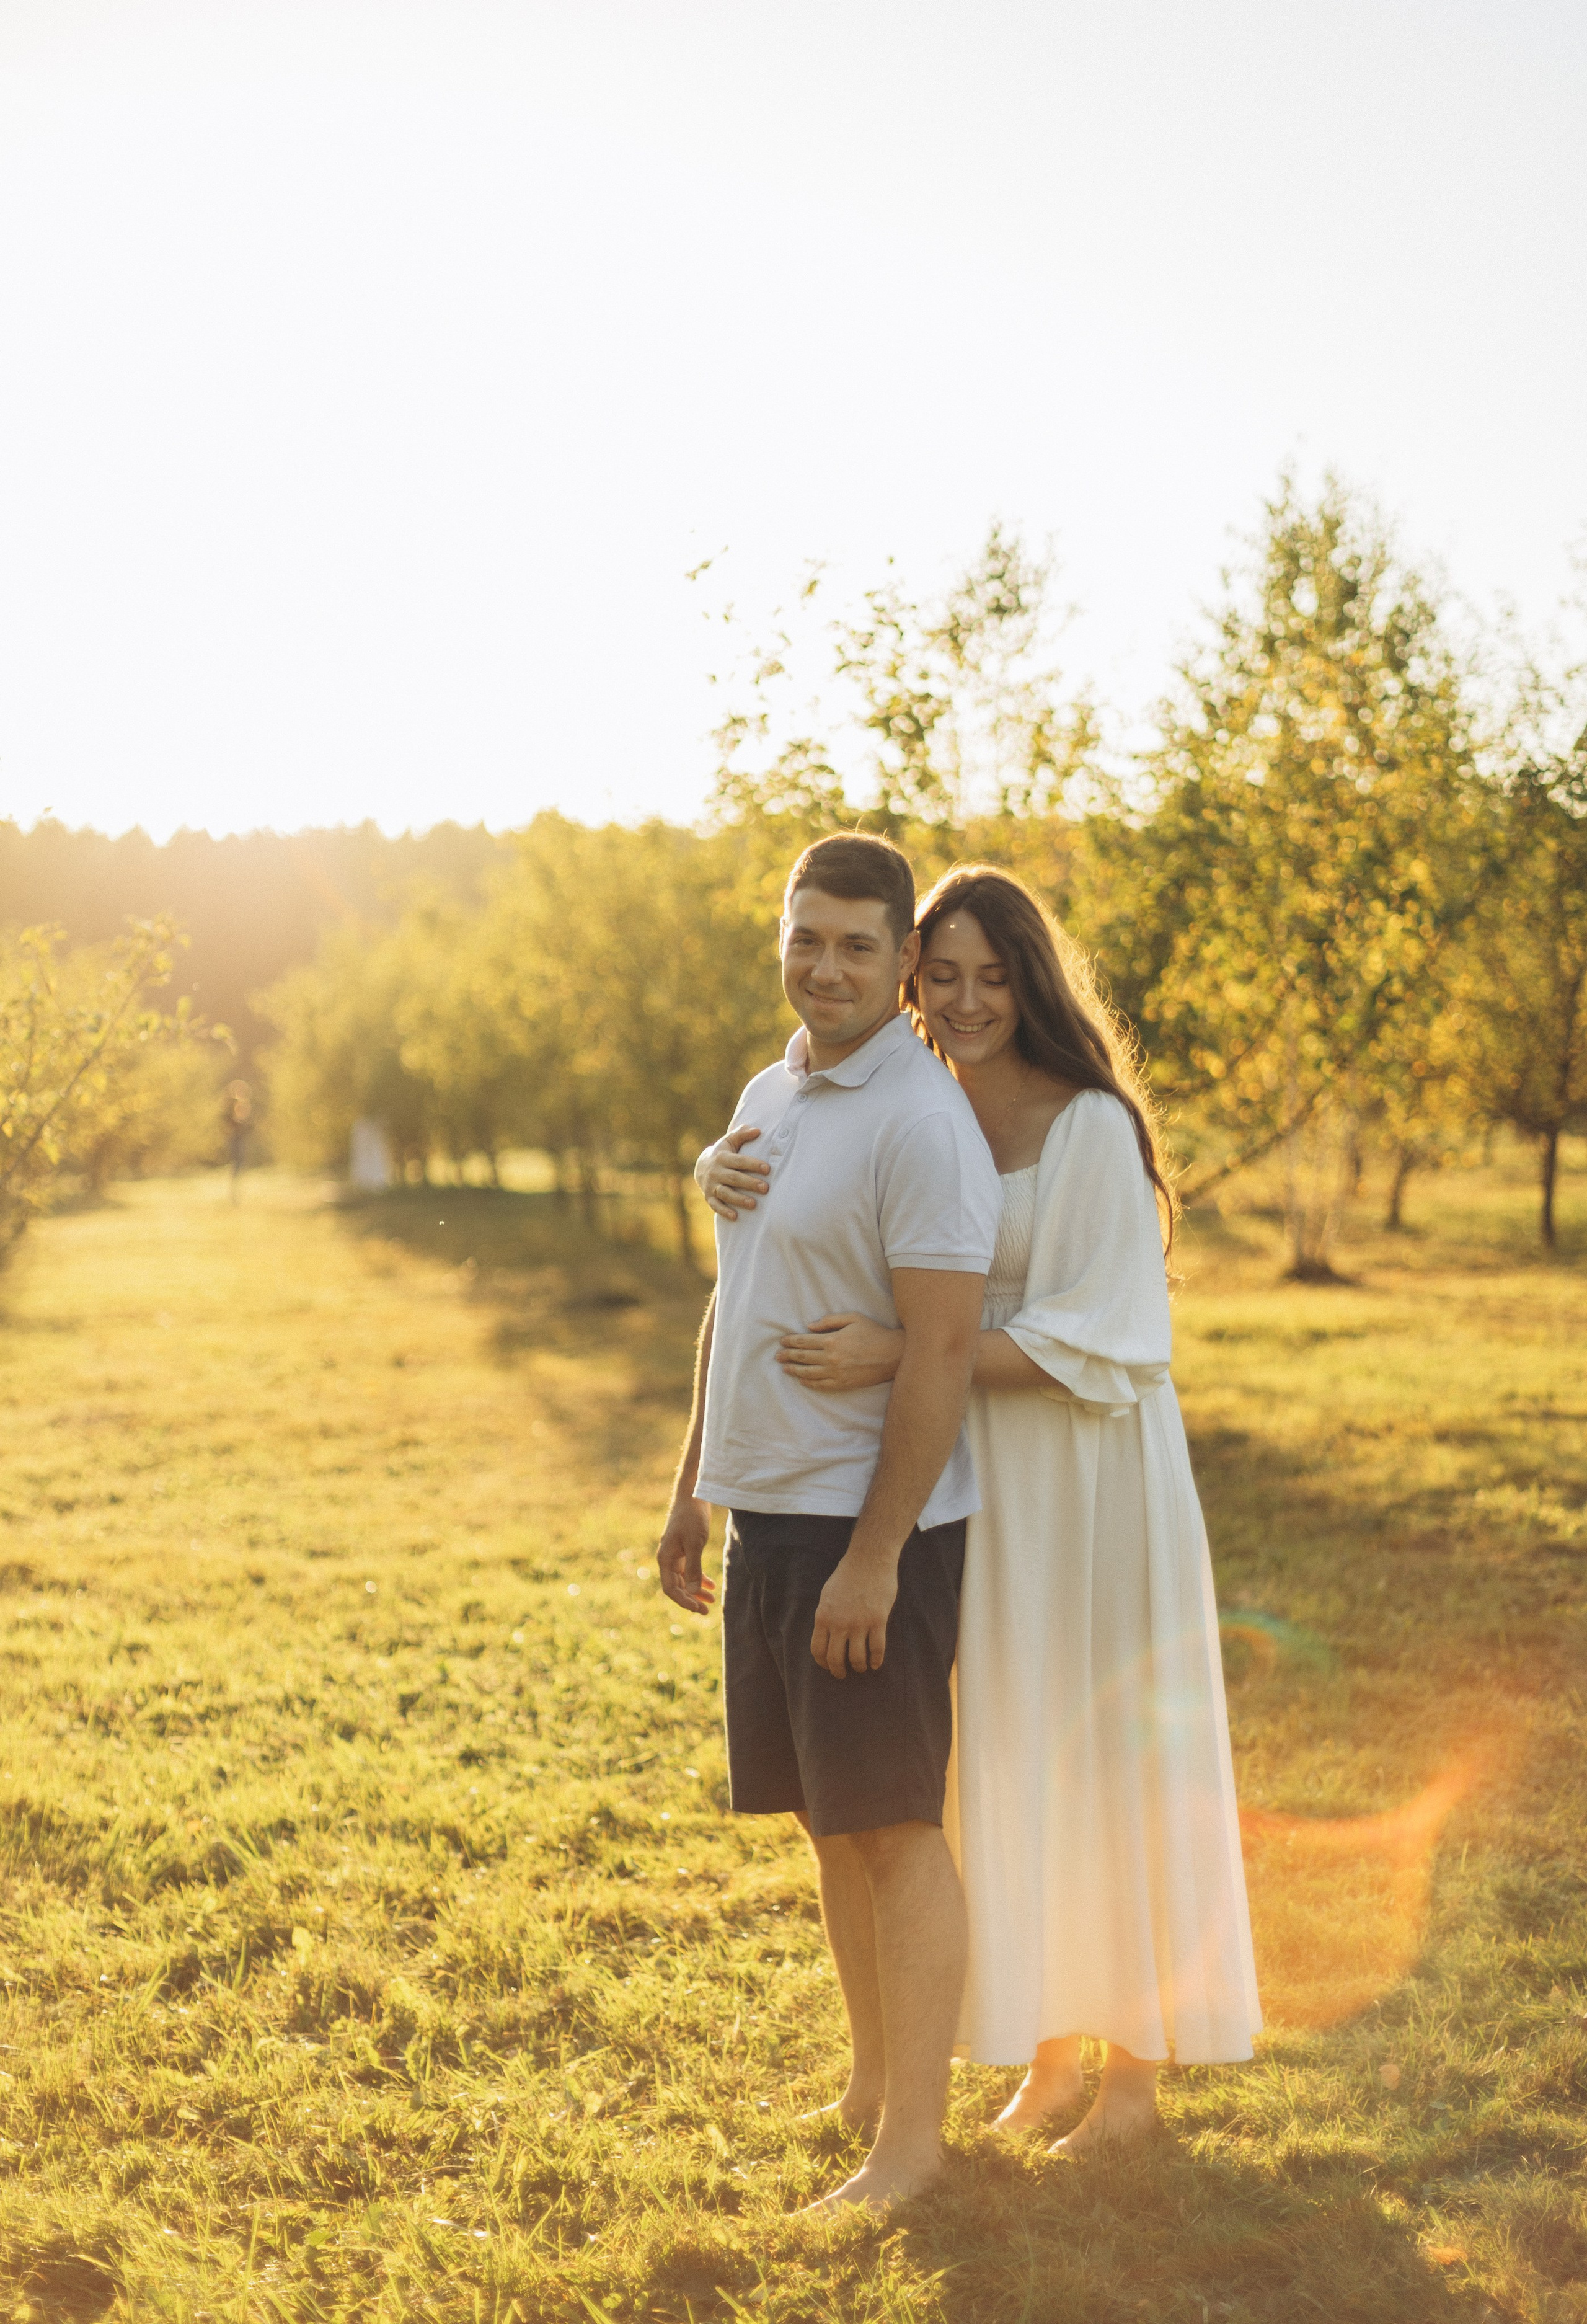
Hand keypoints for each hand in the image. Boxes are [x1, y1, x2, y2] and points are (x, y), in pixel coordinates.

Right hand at [656, 1497, 715, 1615]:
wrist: (692, 1496)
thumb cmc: (692, 1518)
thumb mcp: (695, 1543)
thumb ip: (694, 1567)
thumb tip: (694, 1591)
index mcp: (665, 1559)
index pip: (671, 1588)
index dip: (684, 1601)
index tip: (698, 1608)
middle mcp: (667, 1559)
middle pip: (677, 1586)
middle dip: (691, 1599)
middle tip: (707, 1610)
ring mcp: (675, 1555)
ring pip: (684, 1579)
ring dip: (696, 1590)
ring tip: (712, 1600)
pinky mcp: (683, 1550)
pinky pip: (689, 1569)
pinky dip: (699, 1578)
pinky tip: (711, 1585)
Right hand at [699, 1127, 770, 1220]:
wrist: (700, 1166)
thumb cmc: (722, 1152)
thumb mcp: (729, 1141)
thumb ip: (742, 1134)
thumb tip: (758, 1130)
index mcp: (722, 1158)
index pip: (739, 1161)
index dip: (753, 1164)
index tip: (767, 1169)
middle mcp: (716, 1172)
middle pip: (734, 1178)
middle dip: (750, 1183)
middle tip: (766, 1188)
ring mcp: (711, 1185)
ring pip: (725, 1193)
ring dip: (739, 1199)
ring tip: (753, 1204)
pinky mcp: (709, 1197)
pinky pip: (716, 1206)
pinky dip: (724, 1211)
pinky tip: (735, 1216)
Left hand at [777, 1313, 903, 1391]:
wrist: (893, 1354)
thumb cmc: (874, 1332)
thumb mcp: (853, 1318)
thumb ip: (830, 1320)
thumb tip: (809, 1326)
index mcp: (832, 1340)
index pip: (804, 1341)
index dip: (791, 1342)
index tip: (782, 1342)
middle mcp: (831, 1358)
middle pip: (803, 1358)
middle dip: (788, 1356)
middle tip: (777, 1356)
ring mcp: (837, 1373)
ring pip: (809, 1373)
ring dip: (794, 1371)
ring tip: (785, 1369)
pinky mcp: (843, 1384)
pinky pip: (821, 1385)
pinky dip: (809, 1383)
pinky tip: (802, 1380)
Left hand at [811, 1550, 896, 1677]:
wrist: (869, 1559)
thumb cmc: (847, 1574)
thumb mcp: (827, 1594)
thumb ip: (826, 1615)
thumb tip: (827, 1634)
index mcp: (823, 1616)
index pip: (818, 1649)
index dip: (823, 1663)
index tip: (828, 1666)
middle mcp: (839, 1623)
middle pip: (835, 1658)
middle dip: (839, 1671)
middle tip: (844, 1674)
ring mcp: (859, 1623)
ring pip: (857, 1658)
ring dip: (859, 1667)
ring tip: (862, 1667)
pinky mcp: (878, 1621)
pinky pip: (877, 1648)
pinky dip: (876, 1660)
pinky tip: (876, 1663)